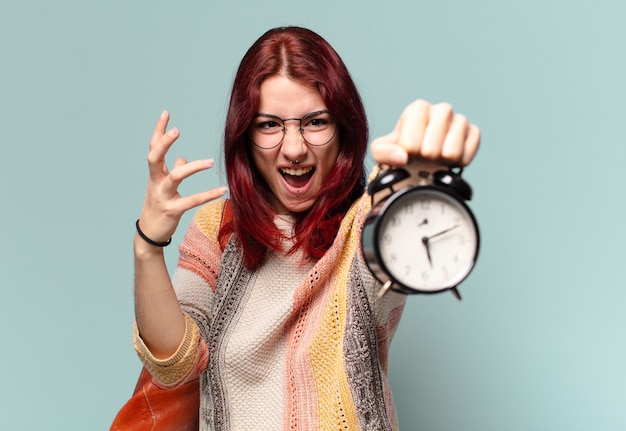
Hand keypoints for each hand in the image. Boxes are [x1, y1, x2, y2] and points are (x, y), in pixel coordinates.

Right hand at [137, 111, 226, 247]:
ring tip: (210, 162)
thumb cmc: (158, 207)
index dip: (158, 130)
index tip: (166, 113)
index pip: (153, 147)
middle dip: (164, 143)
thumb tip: (182, 158)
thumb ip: (172, 170)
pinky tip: (222, 190)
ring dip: (192, 167)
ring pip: (175, 177)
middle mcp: (155, 182)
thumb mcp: (163, 187)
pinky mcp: (172, 210)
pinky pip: (192, 200)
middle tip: (177, 130)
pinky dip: (208, 194)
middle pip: (154, 157)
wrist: (149, 235)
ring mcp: (162, 196)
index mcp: (154, 174)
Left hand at [371, 99, 479, 168]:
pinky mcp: (474, 133)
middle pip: (431, 150)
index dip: (409, 154)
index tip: (408, 153)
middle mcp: (442, 109)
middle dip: (424, 159)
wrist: (419, 156)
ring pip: (451, 153)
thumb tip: (402, 157)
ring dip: (441, 162)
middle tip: (422, 157)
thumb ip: (384, 152)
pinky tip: (449, 159)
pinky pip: (468, 154)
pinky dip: (458, 163)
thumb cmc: (400, 150)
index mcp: (419, 108)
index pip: (411, 144)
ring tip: (435, 157)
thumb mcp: (381, 151)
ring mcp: (460, 120)